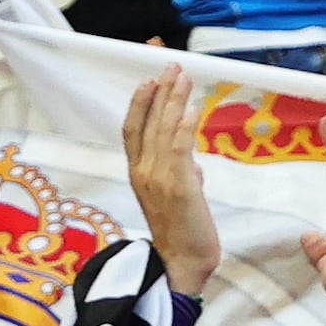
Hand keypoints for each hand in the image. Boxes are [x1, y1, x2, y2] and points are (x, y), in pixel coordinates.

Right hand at [121, 67, 221, 300]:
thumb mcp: (178, 195)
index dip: (139, 100)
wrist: (182, 262)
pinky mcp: (178, 187)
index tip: (150, 76)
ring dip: (172, 100)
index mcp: (139, 172)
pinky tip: (190, 108)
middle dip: (159, 90)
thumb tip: (192, 161)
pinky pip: (178, 150)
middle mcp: (142, 171)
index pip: (133, 128)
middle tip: (170, 64)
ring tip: (181, 76)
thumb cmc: (183, 230)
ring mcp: (157, 178)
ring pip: (161, 130)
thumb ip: (181, 173)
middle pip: (146, 122)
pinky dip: (183, 127)